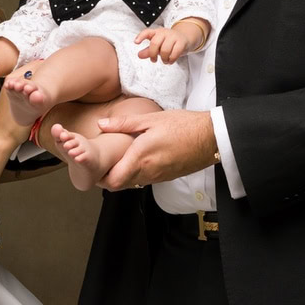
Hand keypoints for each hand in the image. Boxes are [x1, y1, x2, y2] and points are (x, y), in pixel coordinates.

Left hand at [95, 109, 216, 189]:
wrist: (211, 138)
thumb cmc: (183, 126)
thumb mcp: (151, 119)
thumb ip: (124, 124)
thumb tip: (102, 124)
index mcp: (140, 158)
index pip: (113, 180)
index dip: (99, 177)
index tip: (94, 166)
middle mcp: (148, 172)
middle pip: (120, 185)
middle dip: (108, 177)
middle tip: (102, 163)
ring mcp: (158, 177)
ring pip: (132, 183)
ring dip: (122, 175)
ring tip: (118, 160)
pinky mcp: (167, 177)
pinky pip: (145, 180)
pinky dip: (136, 174)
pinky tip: (137, 159)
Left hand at [134, 27, 187, 63]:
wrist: (185, 38)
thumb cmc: (169, 42)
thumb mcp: (158, 46)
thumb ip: (148, 50)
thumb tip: (139, 55)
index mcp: (156, 32)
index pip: (147, 32)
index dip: (141, 36)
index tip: (136, 42)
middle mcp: (164, 32)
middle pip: (155, 43)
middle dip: (152, 54)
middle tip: (154, 60)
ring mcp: (173, 36)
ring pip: (165, 49)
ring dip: (164, 58)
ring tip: (165, 60)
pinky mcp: (181, 42)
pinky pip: (175, 53)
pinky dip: (171, 59)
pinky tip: (170, 60)